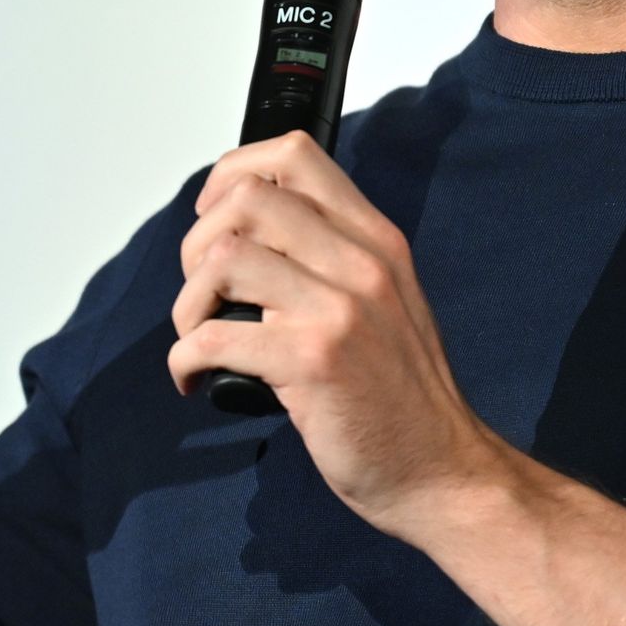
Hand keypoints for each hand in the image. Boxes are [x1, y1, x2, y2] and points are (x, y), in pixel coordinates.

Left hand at [168, 131, 505, 537]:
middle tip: (203, 293)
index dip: (234, 173)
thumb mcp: (386, 301)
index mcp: (376, 240)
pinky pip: (215, 336)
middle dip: (197, 242)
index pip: (295, 155)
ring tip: (199, 335)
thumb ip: (332, 258)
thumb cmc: (402, 396)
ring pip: (223, 259)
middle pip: (247, 198)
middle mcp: (361, 263)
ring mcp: (339, 311)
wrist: (441, 471)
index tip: (215, 219)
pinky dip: (184, 358)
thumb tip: (248, 233)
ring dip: (189, 302)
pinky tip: (194, 380)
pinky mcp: (313, 363)